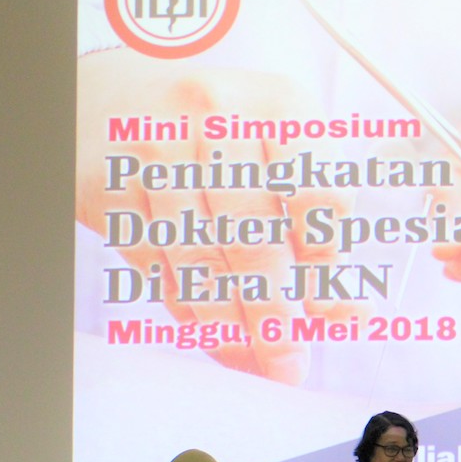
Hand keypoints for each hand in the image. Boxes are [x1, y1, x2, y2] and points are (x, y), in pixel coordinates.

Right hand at [77, 49, 361, 383]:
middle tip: (290, 364)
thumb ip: (319, 229)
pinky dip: (191, 310)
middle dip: (275, 316)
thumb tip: (347, 316)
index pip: (317, 197)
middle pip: (253, 237)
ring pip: (200, 259)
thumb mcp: (285, 153)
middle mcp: (217, 120)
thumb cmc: (222, 134)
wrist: (114, 97)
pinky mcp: (113, 186)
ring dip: (231, 326)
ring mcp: (158, 152)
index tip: (330, 314)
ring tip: (258, 363)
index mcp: (281, 107)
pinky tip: (217, 337)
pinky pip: (158, 264)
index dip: (325, 266)